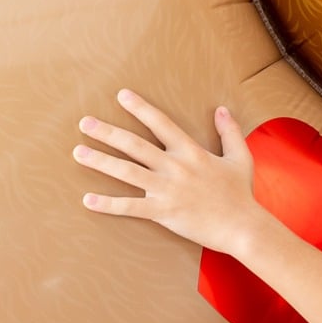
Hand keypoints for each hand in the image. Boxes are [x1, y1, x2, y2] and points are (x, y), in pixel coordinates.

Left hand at [75, 91, 266, 257]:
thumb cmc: (241, 194)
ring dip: (100, 161)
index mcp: (192, 152)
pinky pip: (130, 208)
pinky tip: (88, 200)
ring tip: (79, 152)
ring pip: (127, 172)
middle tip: (84, 123)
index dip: (141, 108)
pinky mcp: (163, 212)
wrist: (243, 227)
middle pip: (135, 145)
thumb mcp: (240, 158)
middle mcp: (175, 167)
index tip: (121, 95)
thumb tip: (222, 109)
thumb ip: (229, 132)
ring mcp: (167, 190)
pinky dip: (108, 204)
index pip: (162, 124)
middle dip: (108, 132)